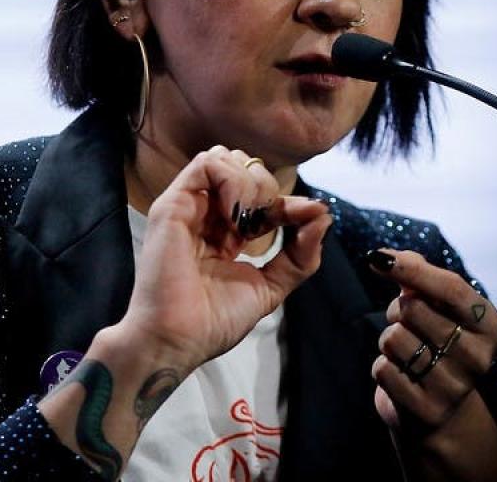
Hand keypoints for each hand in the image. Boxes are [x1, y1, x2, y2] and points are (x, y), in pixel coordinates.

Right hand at [114, 145, 332, 371]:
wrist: (179, 339)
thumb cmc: (214, 320)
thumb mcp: (271, 287)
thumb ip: (300, 255)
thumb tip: (323, 215)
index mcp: (224, 231)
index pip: (261, 195)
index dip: (287, 201)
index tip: (308, 215)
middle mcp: (205, 214)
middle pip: (244, 166)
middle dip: (268, 188)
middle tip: (266, 225)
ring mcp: (188, 206)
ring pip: (226, 157)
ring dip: (250, 184)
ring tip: (246, 223)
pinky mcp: (173, 204)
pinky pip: (209, 163)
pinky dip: (233, 181)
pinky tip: (235, 217)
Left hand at [368, 249, 496, 434]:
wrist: (438, 406)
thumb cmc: (434, 341)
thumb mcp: (436, 305)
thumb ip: (418, 275)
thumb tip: (384, 258)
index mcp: (490, 326)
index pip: (451, 287)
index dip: (412, 269)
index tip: (378, 258)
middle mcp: (479, 357)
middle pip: (414, 309)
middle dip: (398, 311)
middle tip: (409, 325)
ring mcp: (456, 387)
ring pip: (395, 338)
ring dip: (388, 340)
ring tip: (406, 352)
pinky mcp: (428, 410)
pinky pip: (383, 369)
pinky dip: (383, 367)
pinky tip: (402, 376)